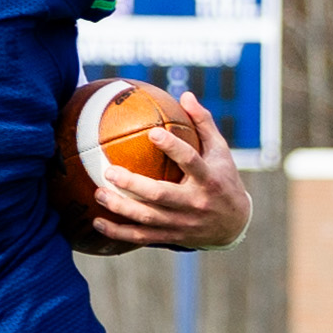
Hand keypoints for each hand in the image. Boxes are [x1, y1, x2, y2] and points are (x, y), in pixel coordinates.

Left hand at [84, 91, 250, 249]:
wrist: (234, 225)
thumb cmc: (223, 180)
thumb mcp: (220, 152)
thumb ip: (203, 124)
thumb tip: (185, 94)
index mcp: (208, 179)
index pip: (191, 161)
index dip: (173, 147)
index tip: (153, 132)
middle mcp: (195, 203)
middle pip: (161, 195)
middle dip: (133, 184)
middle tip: (109, 170)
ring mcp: (182, 223)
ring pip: (147, 218)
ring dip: (120, 207)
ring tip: (98, 193)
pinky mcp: (172, 237)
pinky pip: (141, 238)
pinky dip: (119, 233)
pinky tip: (98, 222)